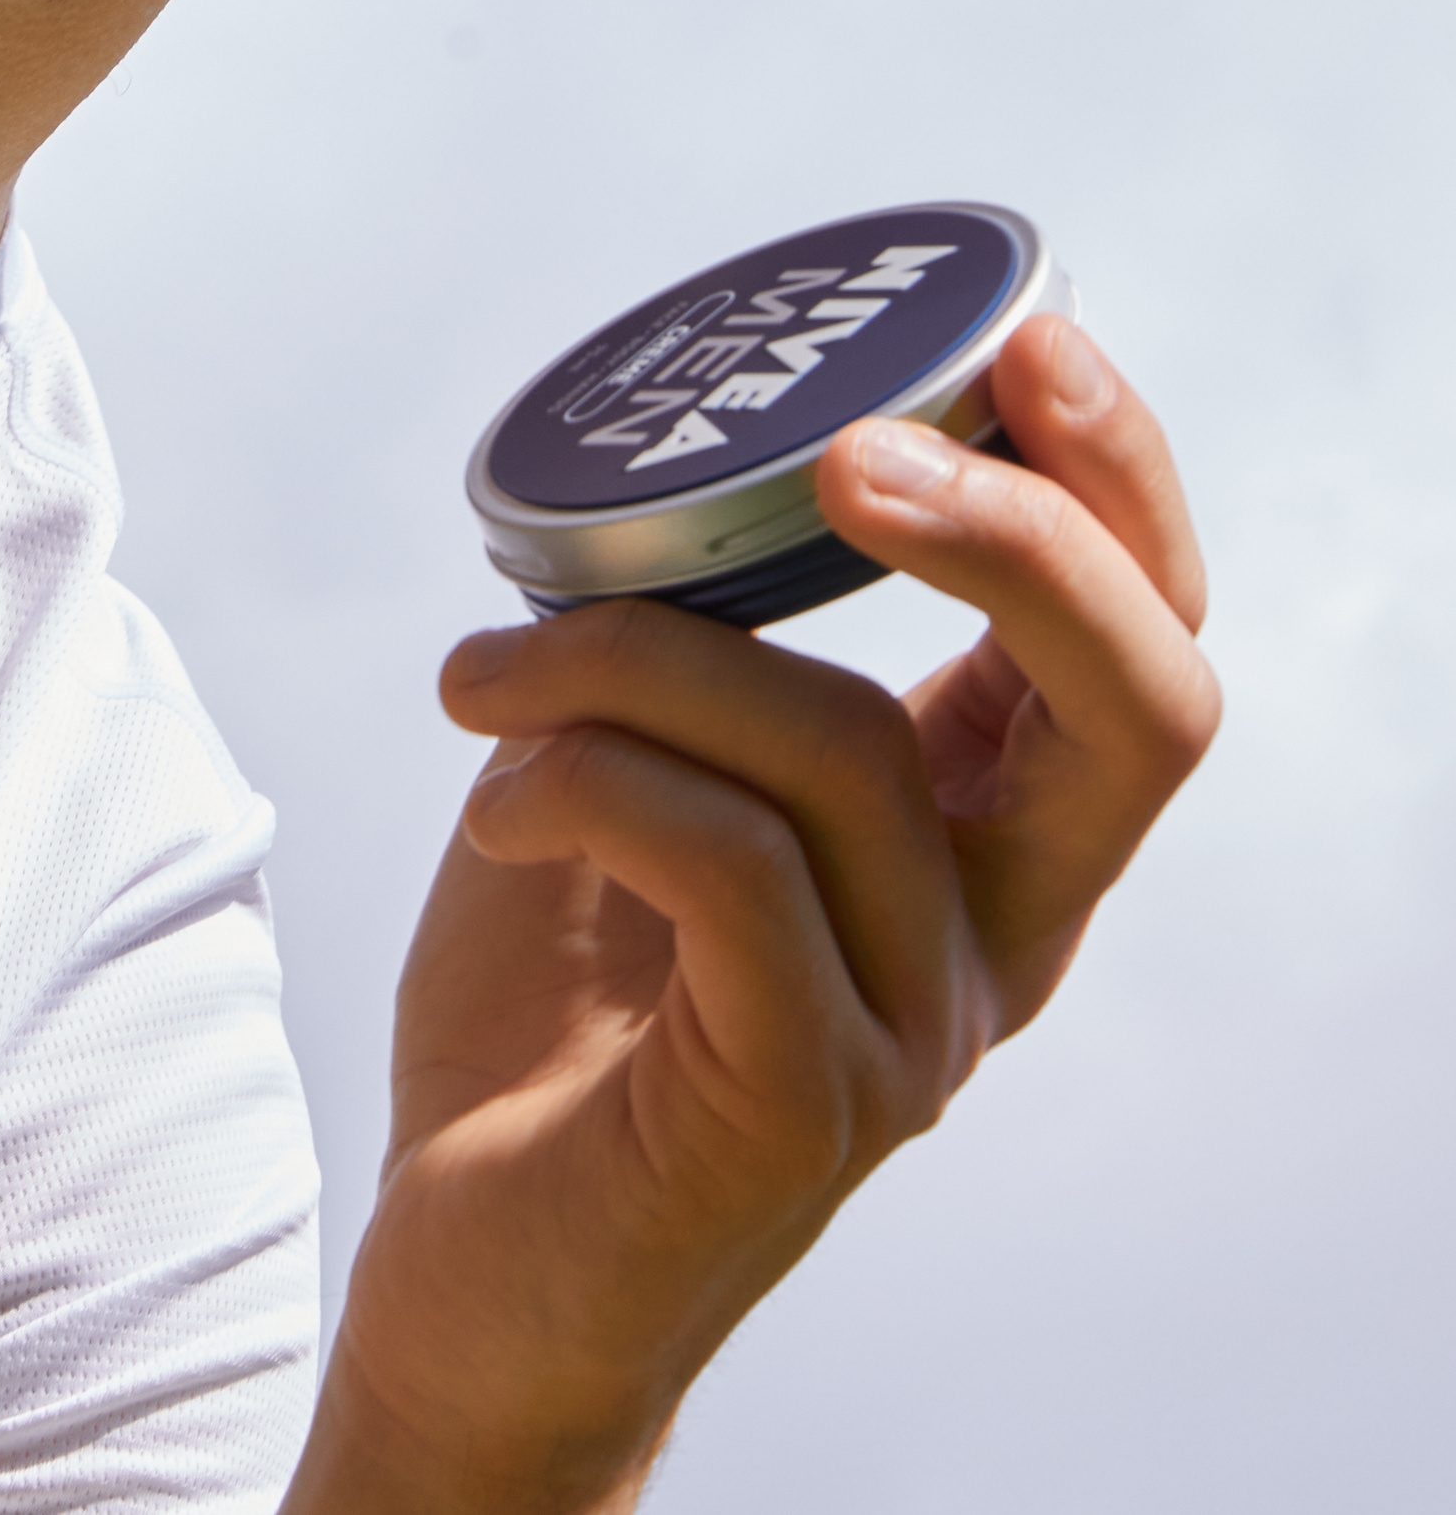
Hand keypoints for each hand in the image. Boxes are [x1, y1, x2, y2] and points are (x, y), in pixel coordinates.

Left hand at [289, 315, 1217, 1513]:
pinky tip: (493, 796)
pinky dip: (588, 778)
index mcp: (982, 836)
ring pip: (842, 745)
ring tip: (479, 676)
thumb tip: (662, 455)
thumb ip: (701, 645)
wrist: (470, 1273)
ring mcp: (918, 1028)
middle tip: (849, 451)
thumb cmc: (559, 1006)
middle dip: (1022, 529)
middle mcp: (995, 933)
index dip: (1114, 480)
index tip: (1018, 334)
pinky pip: (729, 866)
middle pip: (1135, 697)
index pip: (1138, 642)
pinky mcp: (804, 1101)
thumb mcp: (646, 772)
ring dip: (629, 654)